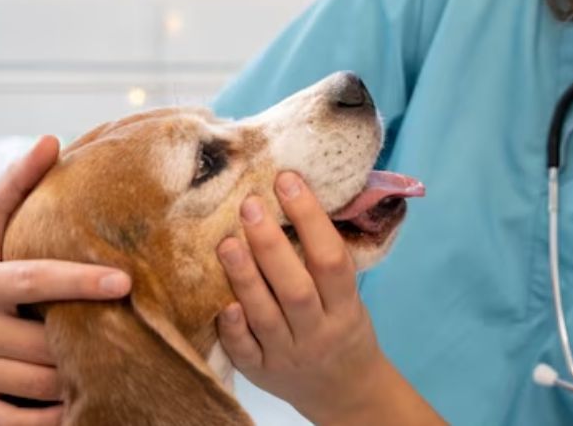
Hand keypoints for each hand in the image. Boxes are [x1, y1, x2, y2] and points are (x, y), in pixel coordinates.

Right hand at [0, 136, 131, 425]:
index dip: (80, 282)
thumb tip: (51, 140)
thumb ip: (18, 183)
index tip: (126, 282)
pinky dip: (54, 415)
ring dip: (81, 375)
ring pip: (39, 381)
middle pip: (44, 340)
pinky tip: (84, 399)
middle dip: (89, 338)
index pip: (34, 282)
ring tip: (117, 361)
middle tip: (134, 331)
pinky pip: (19, 419)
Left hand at [217, 172, 441, 424]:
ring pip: (267, 316)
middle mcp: (318, 332)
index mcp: (346, 308)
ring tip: (225, 242)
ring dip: (245, 277)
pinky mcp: (262, 373)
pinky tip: (222, 303)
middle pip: (296, 288)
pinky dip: (234, 328)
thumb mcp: (351, 297)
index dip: (310, 218)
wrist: (345, 391)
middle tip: (250, 205)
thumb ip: (327, 263)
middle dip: (271, 244)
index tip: (288, 181)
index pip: (331, 260)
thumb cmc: (343, 328)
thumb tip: (295, 200)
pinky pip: (245, 351)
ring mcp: (289, 355)